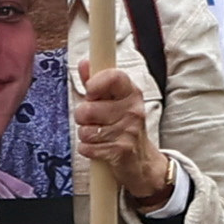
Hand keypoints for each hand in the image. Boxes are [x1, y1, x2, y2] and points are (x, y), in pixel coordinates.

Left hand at [72, 53, 173, 213]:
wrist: (141, 161)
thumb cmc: (123, 126)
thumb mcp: (113, 101)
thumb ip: (96, 82)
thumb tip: (84, 62)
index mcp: (131, 93)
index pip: (113, 77)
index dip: (94, 83)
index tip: (90, 92)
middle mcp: (133, 110)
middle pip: (88, 109)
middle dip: (82, 117)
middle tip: (94, 120)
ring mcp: (128, 131)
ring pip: (85, 130)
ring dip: (85, 135)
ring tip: (98, 136)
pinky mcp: (121, 151)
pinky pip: (87, 147)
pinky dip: (88, 150)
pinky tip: (99, 148)